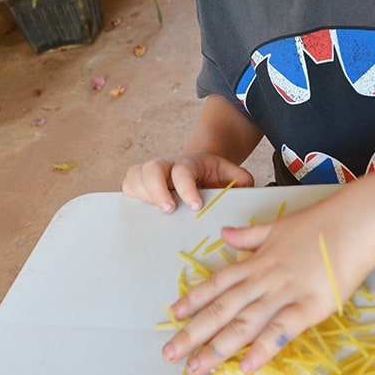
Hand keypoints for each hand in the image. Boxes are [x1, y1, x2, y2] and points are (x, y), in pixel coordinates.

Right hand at [122, 150, 253, 212]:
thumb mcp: (232, 174)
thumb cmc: (215, 175)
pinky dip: (132, 196)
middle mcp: (169, 164)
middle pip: (152, 167)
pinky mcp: (142, 183)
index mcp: (192, 162)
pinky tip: (144, 209)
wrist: (201, 167)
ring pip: (136, 174)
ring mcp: (153, 173)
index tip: (195, 206)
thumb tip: (245, 189)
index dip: (186, 188)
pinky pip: (129, 184)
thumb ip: (241, 180)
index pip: (183, 170)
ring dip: (142, 193)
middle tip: (169, 210)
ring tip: (156, 211)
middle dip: (157, 190)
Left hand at [162, 190, 374, 374]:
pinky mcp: (310, 307)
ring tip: (196, 367)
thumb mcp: (278, 226)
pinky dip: (262, 348)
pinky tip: (246, 366)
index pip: (218, 283)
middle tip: (170, 354)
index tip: (173, 315)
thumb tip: (224, 233)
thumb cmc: (321, 223)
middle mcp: (264, 279)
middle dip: (194, 332)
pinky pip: (281, 330)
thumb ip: (250, 235)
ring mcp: (286, 293)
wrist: (356, 222)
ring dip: (218, 347)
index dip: (194, 299)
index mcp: (257, 261)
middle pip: (223, 308)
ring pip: (244, 323)